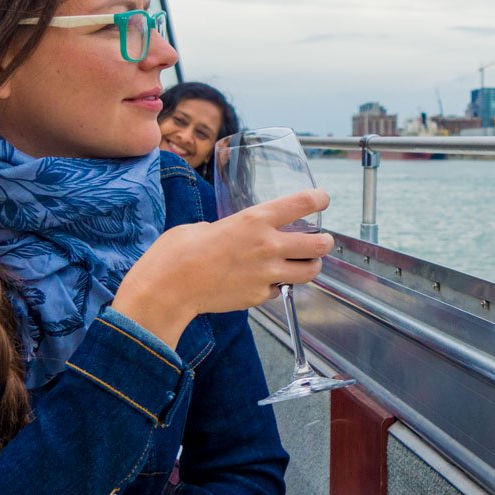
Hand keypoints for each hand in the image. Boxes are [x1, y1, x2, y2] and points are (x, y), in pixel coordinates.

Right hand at [112, 189, 332, 348]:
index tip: (322, 199)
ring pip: (310, 271)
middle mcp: (268, 245)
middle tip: (322, 241)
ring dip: (310, 266)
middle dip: (325, 242)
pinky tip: (268, 282)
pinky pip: (281, 289)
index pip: (302, 203)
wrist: (169, 288)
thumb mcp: (207, 225)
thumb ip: (232, 228)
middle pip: (319, 244)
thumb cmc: (178, 252)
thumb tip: (237, 234)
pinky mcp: (260, 296)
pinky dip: (279, 286)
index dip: (318, 199)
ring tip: (304, 264)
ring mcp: (267, 273)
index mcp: (255, 219)